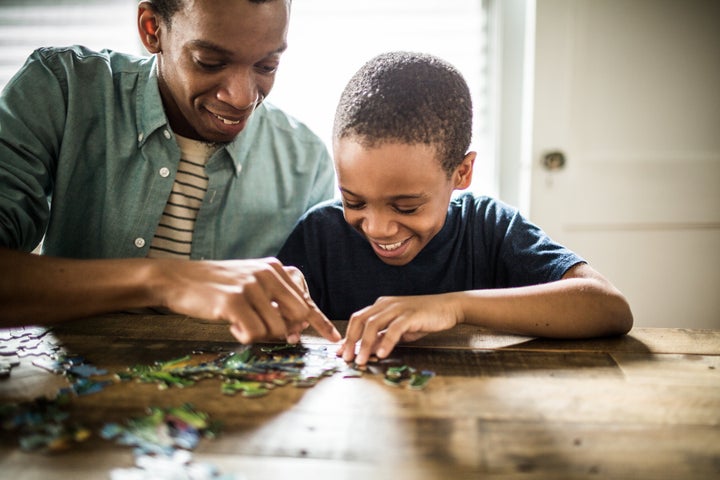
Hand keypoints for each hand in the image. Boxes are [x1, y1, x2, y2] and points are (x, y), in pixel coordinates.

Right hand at [156, 257, 340, 343]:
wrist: (177, 279)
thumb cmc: (215, 286)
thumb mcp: (251, 282)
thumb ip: (274, 299)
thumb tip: (295, 329)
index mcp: (274, 268)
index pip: (304, 301)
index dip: (320, 323)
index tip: (334, 339)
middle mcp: (266, 274)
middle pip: (296, 317)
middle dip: (286, 334)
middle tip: (265, 333)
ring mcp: (250, 287)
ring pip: (275, 330)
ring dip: (258, 335)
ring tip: (239, 322)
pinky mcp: (233, 301)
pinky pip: (253, 334)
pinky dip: (243, 337)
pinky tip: (230, 325)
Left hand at [337, 294, 460, 364]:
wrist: (448, 307)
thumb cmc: (424, 319)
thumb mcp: (400, 329)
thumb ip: (384, 336)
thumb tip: (369, 350)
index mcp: (381, 305)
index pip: (358, 319)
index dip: (347, 336)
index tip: (340, 352)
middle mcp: (386, 304)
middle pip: (360, 320)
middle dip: (351, 340)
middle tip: (346, 358)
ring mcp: (398, 308)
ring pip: (374, 325)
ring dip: (365, 344)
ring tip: (361, 360)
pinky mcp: (411, 315)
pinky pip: (394, 329)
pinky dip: (386, 342)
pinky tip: (382, 354)